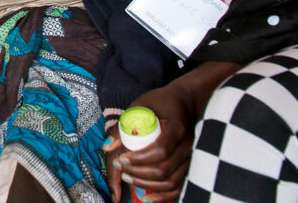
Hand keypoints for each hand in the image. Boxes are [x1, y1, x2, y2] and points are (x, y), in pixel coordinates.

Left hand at [102, 86, 196, 201]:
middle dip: (138, 173)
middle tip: (120, 167)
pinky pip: (179, 188)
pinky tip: (148, 198)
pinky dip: (163, 196)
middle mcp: (186, 147)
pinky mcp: (188, 166)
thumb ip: (124, 126)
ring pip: (171, 182)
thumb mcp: (139, 107)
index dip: (138, 159)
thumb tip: (107, 147)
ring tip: (127, 177)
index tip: (121, 158)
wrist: (185, 103)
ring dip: (147, 185)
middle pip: (163, 170)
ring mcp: (190, 159)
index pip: (160, 151)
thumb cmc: (160, 103)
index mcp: (175, 129)